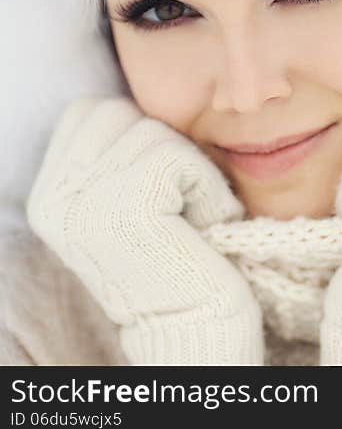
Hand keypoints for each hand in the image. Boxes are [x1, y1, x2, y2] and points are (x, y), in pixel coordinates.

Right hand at [26, 96, 263, 364]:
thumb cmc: (179, 257)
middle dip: (162, 147)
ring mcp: (84, 200)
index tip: (157, 190)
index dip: (139, 137)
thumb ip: (115, 156)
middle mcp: (54, 195)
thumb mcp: (128, 201)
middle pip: (120, 111)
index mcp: (49, 193)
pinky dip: (206, 185)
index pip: (92, 111)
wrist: (192, 326)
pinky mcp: (125, 205)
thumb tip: (135, 102)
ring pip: (153, 130)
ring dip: (189, 169)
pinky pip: (178, 155)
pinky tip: (203, 225)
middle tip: (176, 202)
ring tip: (188, 218)